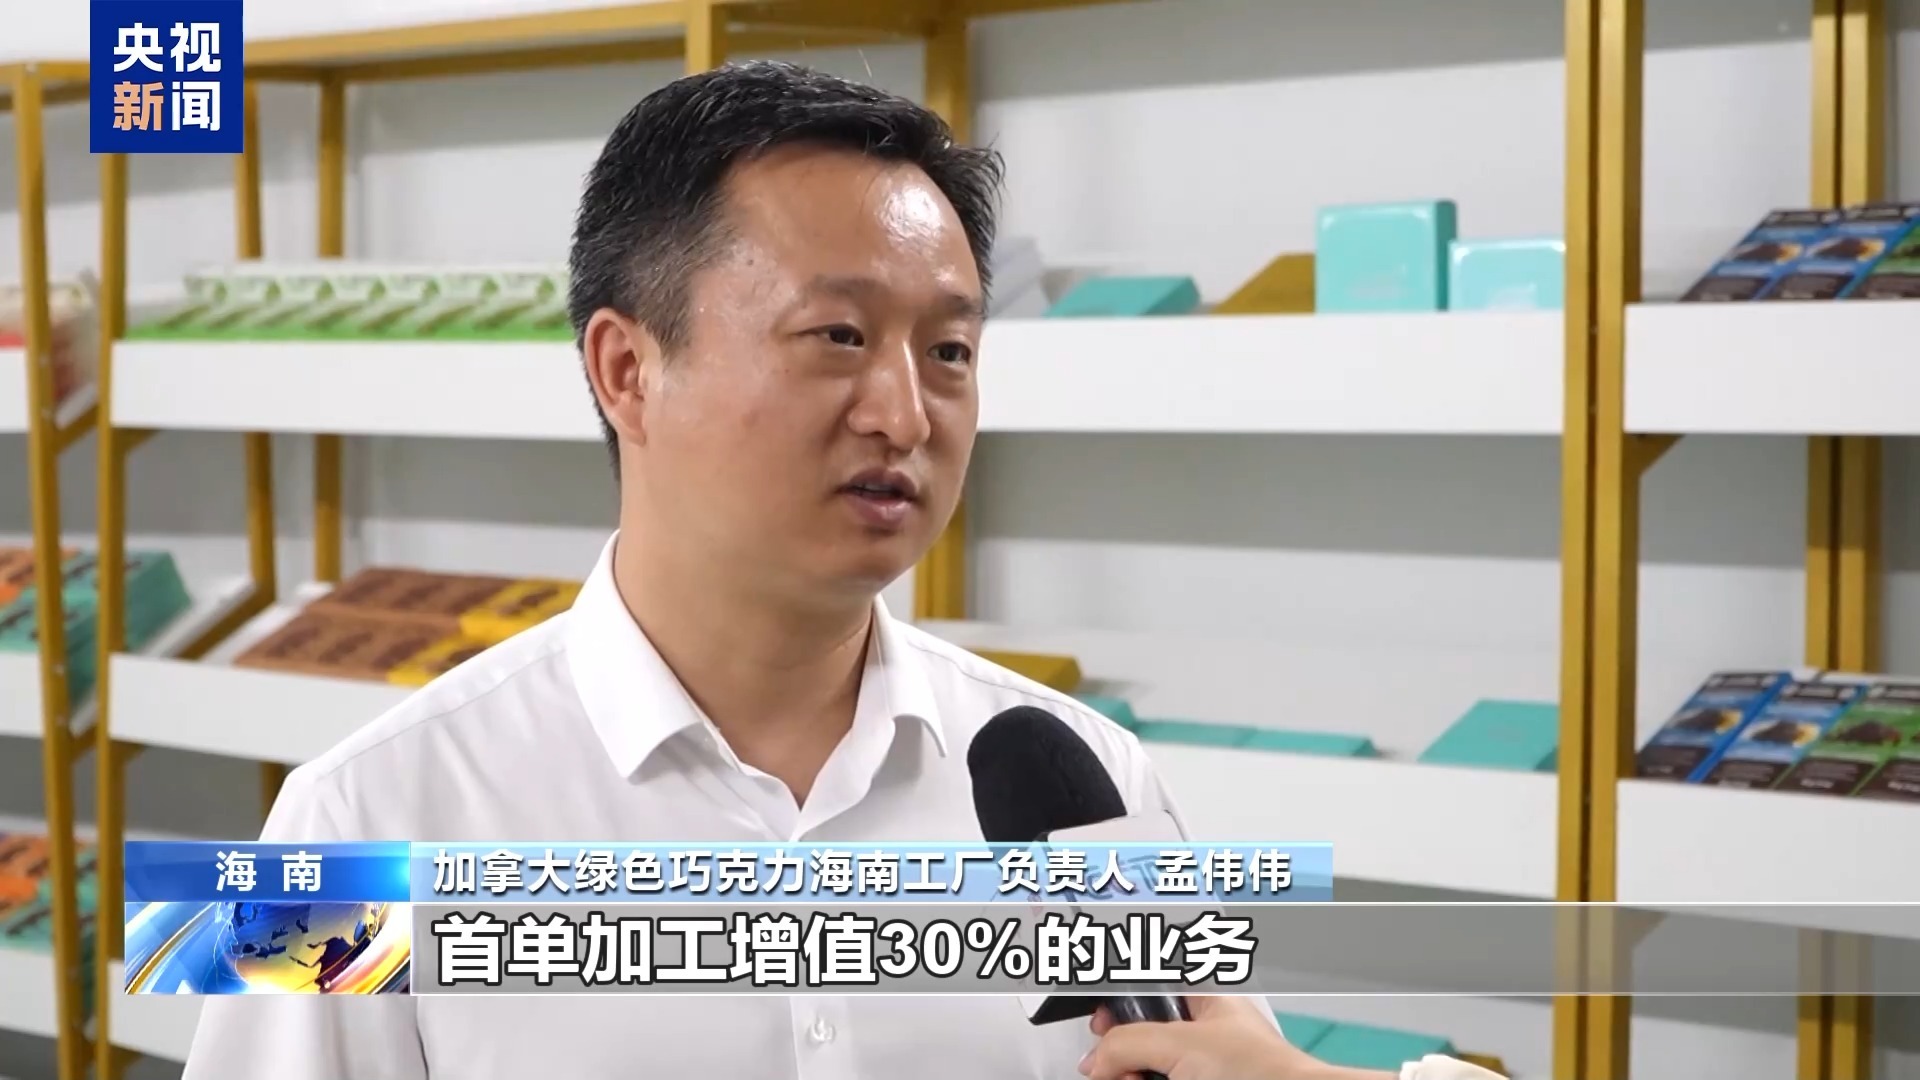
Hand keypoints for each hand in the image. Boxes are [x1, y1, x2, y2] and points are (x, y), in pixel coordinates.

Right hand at [1077, 997, 1393, 1079]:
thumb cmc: (1265, 1071)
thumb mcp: (1182, 1043)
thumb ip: (1127, 1041)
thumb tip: (1097, 1059)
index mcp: (1204, 997)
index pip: (1148, 982)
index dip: (1119, 997)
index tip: (1098, 1017)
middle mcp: (1202, 1030)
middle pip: (1139, 1031)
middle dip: (1120, 1048)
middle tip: (1115, 1063)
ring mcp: (1200, 1065)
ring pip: (1146, 1063)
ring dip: (1130, 1074)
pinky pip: (1156, 1079)